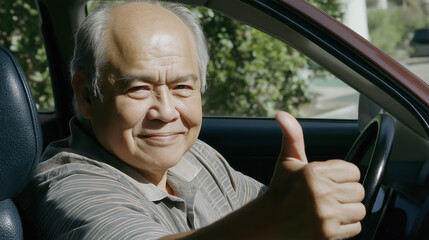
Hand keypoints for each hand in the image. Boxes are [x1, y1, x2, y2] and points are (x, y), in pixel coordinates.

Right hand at [264, 111, 365, 238]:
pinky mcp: (329, 234)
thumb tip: (282, 114)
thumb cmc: (281, 190)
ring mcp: (326, 215)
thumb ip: (292, 135)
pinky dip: (346, 226)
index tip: (329, 180)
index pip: (353, 171)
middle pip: (359, 191)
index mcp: (314, 172)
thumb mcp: (287, 160)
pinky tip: (330, 221)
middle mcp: (321, 193)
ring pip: (359, 210)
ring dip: (348, 210)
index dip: (343, 175)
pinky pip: (356, 227)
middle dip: (346, 193)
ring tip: (330, 208)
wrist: (269, 222)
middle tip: (328, 195)